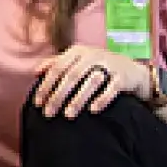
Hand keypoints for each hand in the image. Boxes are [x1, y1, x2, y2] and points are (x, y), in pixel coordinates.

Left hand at [32, 46, 149, 118]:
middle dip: (58, 95)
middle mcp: (92, 55)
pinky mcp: (123, 76)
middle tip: (48, 113)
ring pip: (91, 81)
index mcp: (77, 52)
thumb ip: (56, 64)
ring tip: (68, 115)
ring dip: (78, 99)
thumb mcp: (76, 62)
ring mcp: (109, 64)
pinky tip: (93, 110)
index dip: (46, 85)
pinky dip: (102, 99)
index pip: (57, 67)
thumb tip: (35, 72)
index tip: (37, 103)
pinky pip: (112, 88)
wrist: (131, 70)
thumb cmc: (96, 67)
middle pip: (72, 76)